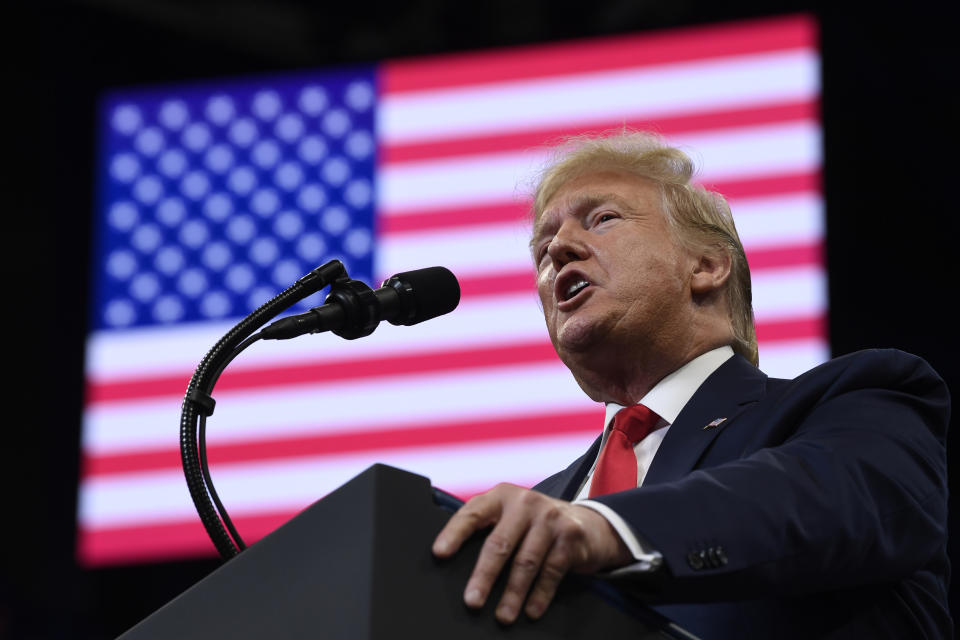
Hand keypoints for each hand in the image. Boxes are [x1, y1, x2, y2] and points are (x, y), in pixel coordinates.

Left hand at [432, 483, 631, 623]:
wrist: (587, 523)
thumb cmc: (535, 525)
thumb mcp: (511, 518)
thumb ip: (488, 530)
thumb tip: (453, 563)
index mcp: (501, 496)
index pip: (473, 513)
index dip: (454, 533)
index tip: (439, 553)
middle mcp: (524, 502)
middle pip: (499, 542)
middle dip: (484, 575)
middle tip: (472, 601)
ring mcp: (549, 517)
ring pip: (525, 561)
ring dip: (512, 593)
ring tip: (503, 615)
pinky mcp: (569, 535)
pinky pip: (551, 570)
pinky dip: (540, 594)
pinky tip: (531, 610)